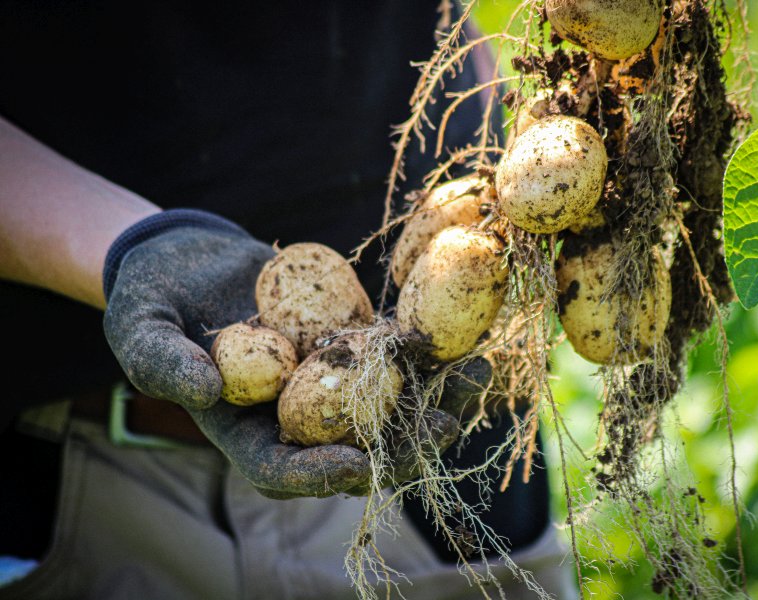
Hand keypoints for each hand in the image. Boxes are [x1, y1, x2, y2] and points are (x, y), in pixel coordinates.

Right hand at [102, 218, 457, 497]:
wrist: (185, 258)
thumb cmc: (151, 299)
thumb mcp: (139, 329)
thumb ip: (162, 365)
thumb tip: (206, 394)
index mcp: (241, 429)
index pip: (282, 469)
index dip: (317, 474)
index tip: (353, 462)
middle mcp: (291, 414)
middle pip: (349, 446)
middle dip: (400, 446)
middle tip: (442, 433)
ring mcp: (323, 379)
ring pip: (383, 403)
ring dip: (432, 399)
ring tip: (475, 381)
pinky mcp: (346, 341)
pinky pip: (390, 353)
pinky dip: (425, 350)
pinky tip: (464, 336)